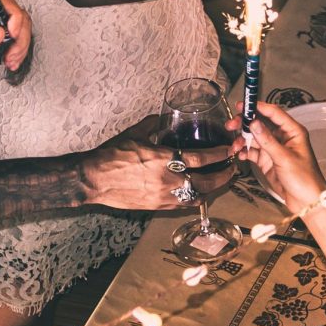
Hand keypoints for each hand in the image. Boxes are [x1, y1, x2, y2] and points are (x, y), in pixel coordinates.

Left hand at [0, 0, 32, 91]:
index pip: (2, 1)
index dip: (14, 15)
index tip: (14, 34)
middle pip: (16, 13)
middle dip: (21, 34)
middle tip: (13, 53)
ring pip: (20, 24)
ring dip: (21, 43)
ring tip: (11, 59)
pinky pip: (17, 34)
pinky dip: (19, 47)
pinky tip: (11, 59)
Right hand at [77, 118, 234, 210]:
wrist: (93, 180)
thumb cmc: (111, 155)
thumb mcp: (135, 134)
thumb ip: (153, 125)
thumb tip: (163, 117)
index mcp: (163, 159)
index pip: (200, 158)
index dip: (219, 155)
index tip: (229, 151)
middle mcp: (167, 180)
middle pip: (206, 182)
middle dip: (224, 176)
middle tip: (232, 168)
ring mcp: (163, 196)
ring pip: (198, 197)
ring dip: (213, 189)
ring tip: (221, 181)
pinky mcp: (157, 207)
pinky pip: (184, 205)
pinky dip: (197, 199)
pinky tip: (202, 193)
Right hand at [233, 104, 325, 212]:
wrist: (306, 201)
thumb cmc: (304, 179)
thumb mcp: (284, 158)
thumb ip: (267, 140)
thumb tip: (254, 123)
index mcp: (293, 132)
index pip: (274, 113)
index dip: (258, 107)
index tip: (243, 105)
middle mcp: (283, 138)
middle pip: (261, 124)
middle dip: (245, 124)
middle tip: (232, 124)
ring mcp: (274, 149)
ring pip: (254, 138)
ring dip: (243, 140)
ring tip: (235, 146)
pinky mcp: (267, 161)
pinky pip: (253, 152)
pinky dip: (245, 152)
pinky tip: (240, 155)